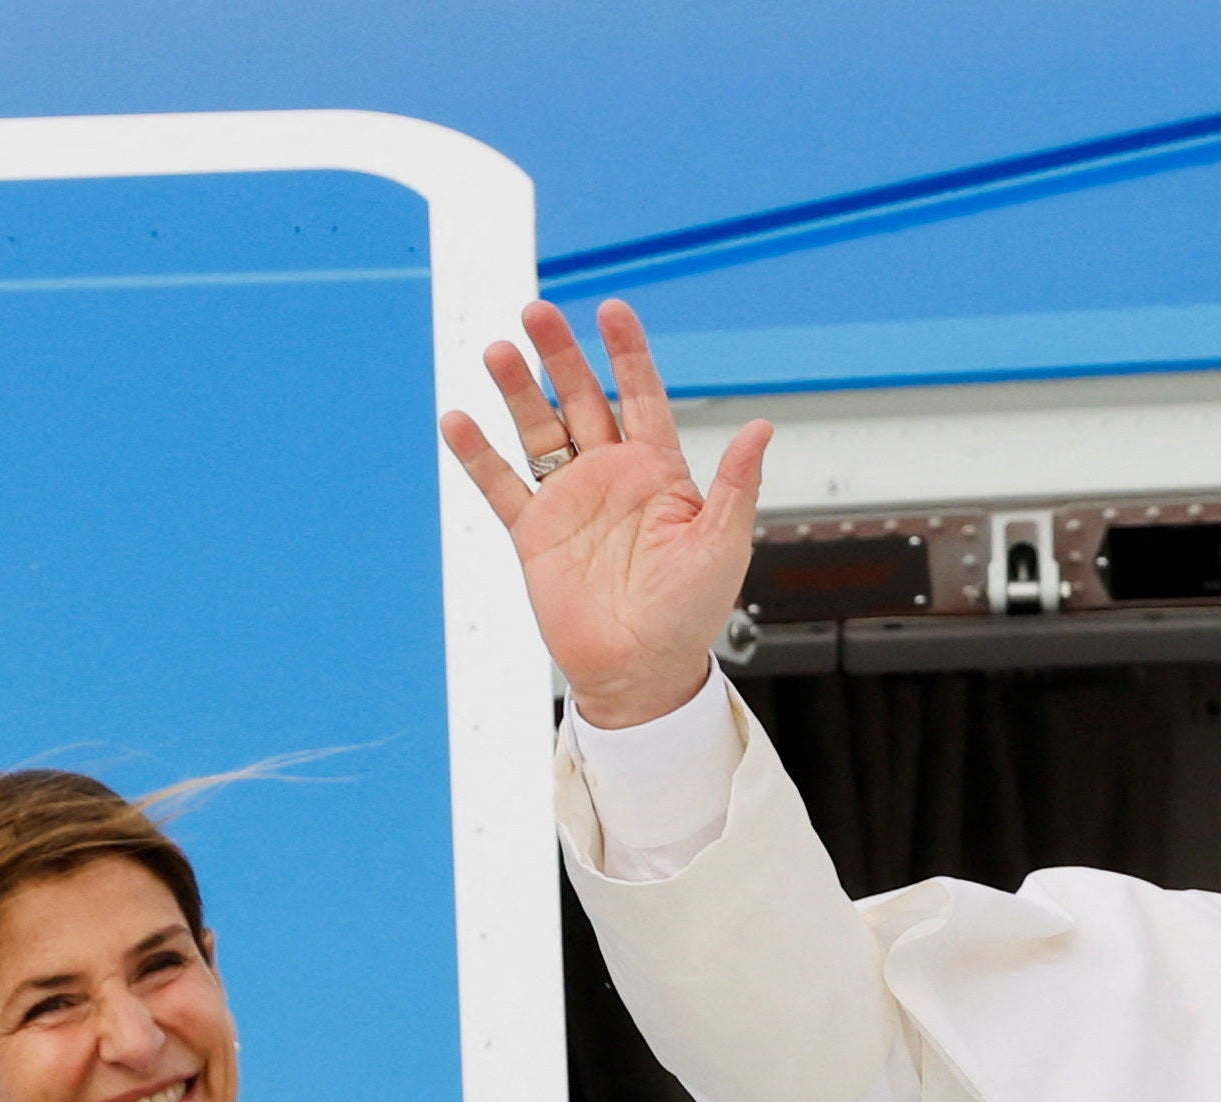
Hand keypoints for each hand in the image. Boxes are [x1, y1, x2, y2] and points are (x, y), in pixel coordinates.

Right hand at [440, 299, 771, 728]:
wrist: (643, 671)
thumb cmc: (692, 613)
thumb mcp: (723, 546)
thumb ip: (736, 485)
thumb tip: (762, 426)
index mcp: (659, 472)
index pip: (641, 396)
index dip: (627, 353)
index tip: (611, 310)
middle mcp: (611, 475)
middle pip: (582, 398)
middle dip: (560, 355)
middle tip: (536, 312)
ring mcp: (569, 501)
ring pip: (538, 430)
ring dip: (517, 391)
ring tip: (497, 351)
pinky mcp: (533, 533)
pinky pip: (500, 484)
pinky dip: (478, 454)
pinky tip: (458, 419)